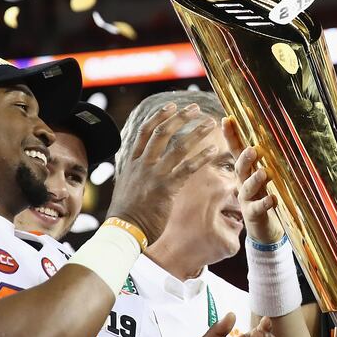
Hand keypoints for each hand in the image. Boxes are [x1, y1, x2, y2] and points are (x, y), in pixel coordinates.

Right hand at [107, 102, 217, 243]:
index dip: (160, 116)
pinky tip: (213, 151)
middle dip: (180, 117)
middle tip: (195, 108)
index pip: (145, 131)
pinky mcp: (166, 189)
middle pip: (162, 132)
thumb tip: (143, 166)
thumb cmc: (126, 212)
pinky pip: (187, 168)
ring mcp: (154, 175)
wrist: (123, 230)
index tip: (172, 106)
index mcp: (132, 161)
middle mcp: (142, 164)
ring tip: (210, 123)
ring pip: (178, 146)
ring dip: (196, 132)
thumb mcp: (127, 185)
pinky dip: (202, 158)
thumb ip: (137, 172)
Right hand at [221, 117, 282, 243]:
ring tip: (264, 173)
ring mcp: (247, 199)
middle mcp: (242, 183)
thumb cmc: (261, 197)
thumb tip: (261, 133)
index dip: (230, 136)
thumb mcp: (259, 177)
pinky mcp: (253, 214)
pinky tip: (272, 198)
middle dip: (244, 159)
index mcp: (244, 171)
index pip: (235, 150)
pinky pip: (258, 208)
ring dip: (255, 180)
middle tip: (252, 150)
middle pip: (241, 168)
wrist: (262, 229)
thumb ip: (260, 160)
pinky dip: (265, 202)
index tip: (227, 119)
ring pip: (247, 188)